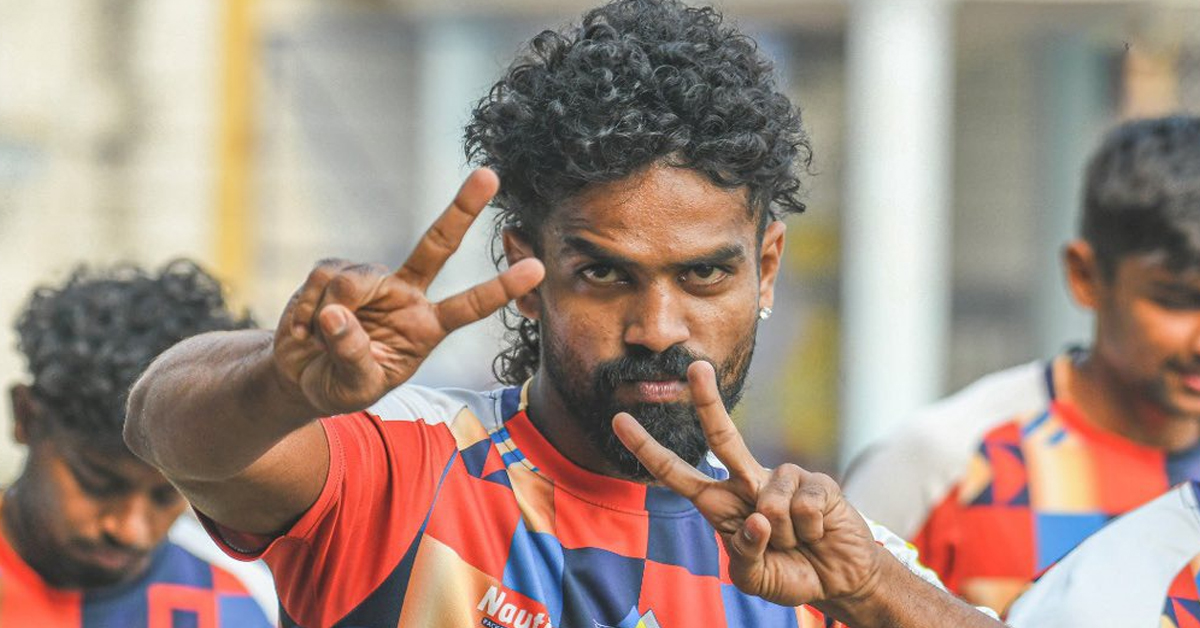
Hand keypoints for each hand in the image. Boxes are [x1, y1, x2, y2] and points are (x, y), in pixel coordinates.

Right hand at [273, 168, 544, 414]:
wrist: (302, 377)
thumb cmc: (339, 385)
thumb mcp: (354, 388)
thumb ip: (353, 355)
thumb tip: (337, 313)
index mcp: (426, 327)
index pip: (470, 306)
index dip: (501, 287)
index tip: (537, 268)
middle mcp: (407, 295)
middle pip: (437, 244)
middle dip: (462, 208)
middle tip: (489, 174)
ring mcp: (373, 279)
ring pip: (356, 279)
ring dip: (330, 313)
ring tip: (320, 340)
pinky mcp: (336, 269)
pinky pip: (322, 278)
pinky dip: (307, 307)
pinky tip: (305, 327)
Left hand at [612, 361, 884, 607]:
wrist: (839, 579)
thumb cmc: (790, 574)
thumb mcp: (755, 577)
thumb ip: (745, 554)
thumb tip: (758, 516)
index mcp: (720, 504)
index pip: (676, 473)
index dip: (647, 449)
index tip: (618, 420)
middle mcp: (747, 482)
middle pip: (722, 436)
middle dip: (707, 400)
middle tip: (696, 367)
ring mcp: (783, 477)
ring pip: (770, 502)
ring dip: (785, 537)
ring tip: (798, 543)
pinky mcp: (817, 481)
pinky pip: (803, 506)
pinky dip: (810, 530)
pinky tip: (817, 533)